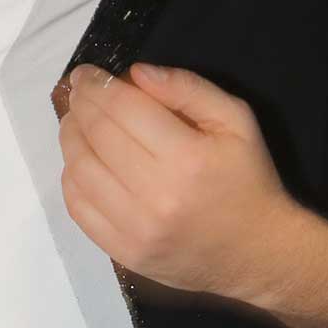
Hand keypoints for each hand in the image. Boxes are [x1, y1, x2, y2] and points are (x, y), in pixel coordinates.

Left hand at [59, 63, 327, 327]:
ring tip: (75, 122)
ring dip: (69, 139)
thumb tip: (136, 73)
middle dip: (80, 106)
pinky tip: (79, 162)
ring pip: (80, 172)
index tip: (85, 73)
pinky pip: (79, 210)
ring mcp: (136, 229)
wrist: (257, 252)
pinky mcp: (124, 253)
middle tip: (77, 92)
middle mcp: (156, 194)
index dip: (96, 86)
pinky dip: (71, 179)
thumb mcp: (237, 121)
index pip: (123, 109)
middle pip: (97, 137)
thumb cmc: (248, 179)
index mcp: (187, 157)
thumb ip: (188, 89)